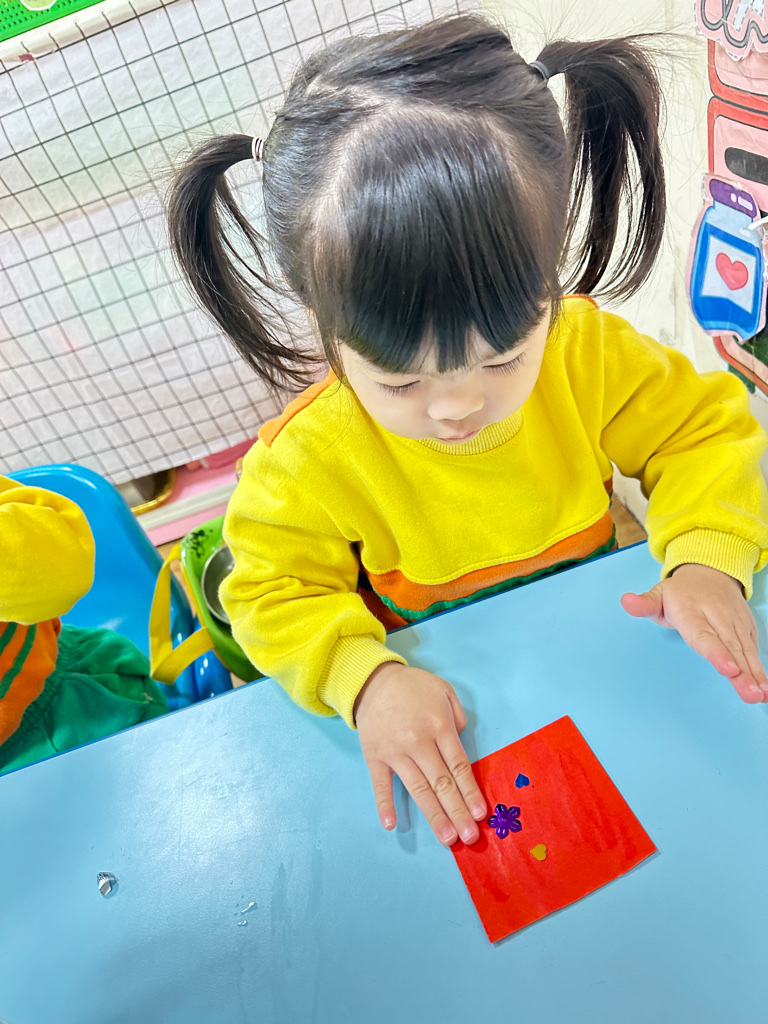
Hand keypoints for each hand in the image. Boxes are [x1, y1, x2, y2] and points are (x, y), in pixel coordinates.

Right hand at [354, 662, 486, 845]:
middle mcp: (418, 742)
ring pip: (418, 789)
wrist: (373, 680)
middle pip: (442, 783)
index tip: (481, 814)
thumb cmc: (413, 687)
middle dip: (458, 812)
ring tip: (447, 838)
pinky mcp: (374, 757)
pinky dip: (384, 804)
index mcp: (439, 727)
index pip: (459, 766)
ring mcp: (395, 752)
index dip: (471, 792)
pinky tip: (391, 824)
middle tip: (469, 837)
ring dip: (433, 815)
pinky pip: (380, 784)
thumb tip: (461, 744)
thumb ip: (458, 718)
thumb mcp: (444, 690)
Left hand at [621, 563, 767, 702]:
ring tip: (760, 695)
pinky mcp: (747, 629)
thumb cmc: (680, 593)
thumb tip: (626, 601)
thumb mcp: (658, 594)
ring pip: (745, 651)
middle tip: (750, 694)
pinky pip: (754, 650)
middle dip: (742, 673)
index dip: (716, 653)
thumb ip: (644, 604)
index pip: (703, 635)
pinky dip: (761, 669)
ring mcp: (734, 623)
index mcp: (691, 612)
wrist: (710, 572)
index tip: (729, 669)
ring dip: (755, 674)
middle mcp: (717, 617)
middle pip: (729, 648)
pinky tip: (765, 689)